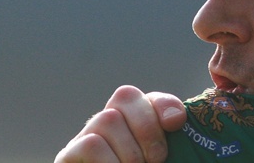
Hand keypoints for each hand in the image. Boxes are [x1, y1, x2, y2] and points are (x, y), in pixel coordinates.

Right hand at [55, 85, 185, 162]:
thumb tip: (186, 134)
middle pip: (124, 97)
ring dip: (130, 151)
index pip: (144, 96)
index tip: (177, 124)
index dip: (161, 104)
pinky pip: (90, 144)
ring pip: (107, 119)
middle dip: (148, 128)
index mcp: (132, 127)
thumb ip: (169, 156)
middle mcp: (106, 127)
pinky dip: (111, 162)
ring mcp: (84, 139)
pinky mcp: (67, 158)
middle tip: (157, 160)